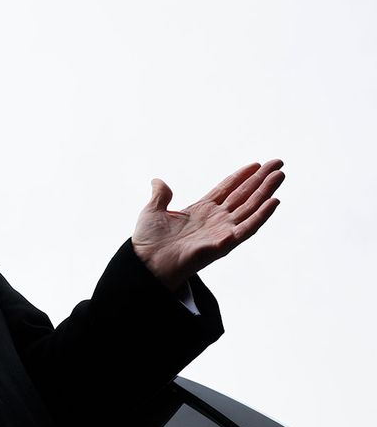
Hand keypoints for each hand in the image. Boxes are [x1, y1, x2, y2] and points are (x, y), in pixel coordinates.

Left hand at [132, 160, 284, 290]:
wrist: (146, 263)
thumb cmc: (148, 242)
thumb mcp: (153, 211)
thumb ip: (160, 195)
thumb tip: (157, 181)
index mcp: (201, 210)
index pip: (227, 189)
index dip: (242, 176)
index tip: (257, 164)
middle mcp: (215, 219)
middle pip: (244, 195)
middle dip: (261, 179)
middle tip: (278, 163)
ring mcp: (221, 231)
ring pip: (250, 208)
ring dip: (266, 192)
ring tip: (280, 175)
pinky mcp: (224, 244)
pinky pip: (247, 229)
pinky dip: (261, 216)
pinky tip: (274, 202)